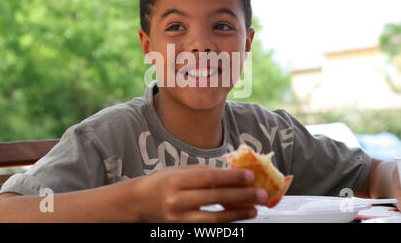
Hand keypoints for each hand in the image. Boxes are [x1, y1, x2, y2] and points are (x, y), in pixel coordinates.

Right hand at [134, 165, 268, 221]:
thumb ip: (202, 172)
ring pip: (214, 218)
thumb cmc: (161, 182)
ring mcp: (179, 218)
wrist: (139, 202)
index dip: (232, 177)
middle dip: (241, 195)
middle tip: (260, 193)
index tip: (250, 175)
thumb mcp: (178, 171)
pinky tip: (237, 218)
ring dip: (237, 213)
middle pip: (215, 197)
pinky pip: (208, 227)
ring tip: (254, 209)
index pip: (209, 178)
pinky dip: (225, 223)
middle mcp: (177, 200)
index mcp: (176, 181)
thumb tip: (231, 172)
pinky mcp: (182, 230)